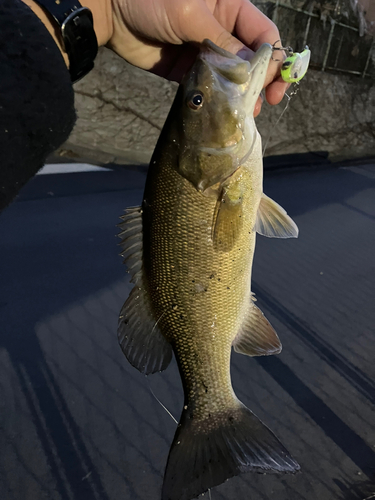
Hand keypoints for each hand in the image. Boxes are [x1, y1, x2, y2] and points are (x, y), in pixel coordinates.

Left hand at [108, 0, 287, 114]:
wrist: (112, 13)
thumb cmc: (152, 0)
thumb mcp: (191, 15)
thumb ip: (221, 42)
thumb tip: (250, 70)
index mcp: (230, 8)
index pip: (263, 35)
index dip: (274, 60)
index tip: (274, 84)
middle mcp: (223, 31)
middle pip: (252, 59)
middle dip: (261, 81)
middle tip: (262, 104)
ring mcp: (206, 53)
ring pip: (233, 77)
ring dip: (241, 95)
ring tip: (244, 113)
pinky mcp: (189, 71)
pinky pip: (210, 87)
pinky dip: (218, 100)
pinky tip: (222, 112)